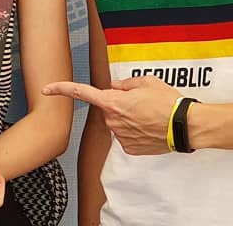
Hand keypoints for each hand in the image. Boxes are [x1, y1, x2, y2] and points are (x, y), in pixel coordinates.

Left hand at [43, 76, 180, 154]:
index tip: (46, 89)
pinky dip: (137, 131)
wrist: (185, 126)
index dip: (61, 89)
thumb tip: (114, 87)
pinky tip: (151, 128)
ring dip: (130, 118)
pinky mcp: (129, 149)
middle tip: (142, 102)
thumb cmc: (167, 101)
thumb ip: (124, 84)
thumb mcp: (146, 82)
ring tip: (151, 115)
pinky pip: (127, 136)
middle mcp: (112, 121)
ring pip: (119, 123)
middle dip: (120, 104)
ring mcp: (120, 137)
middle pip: (108, 108)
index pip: (81, 93)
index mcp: (112, 102)